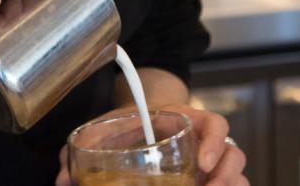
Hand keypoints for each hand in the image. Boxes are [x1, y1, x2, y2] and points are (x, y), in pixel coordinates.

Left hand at [54, 103, 248, 185]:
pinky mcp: (208, 179)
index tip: (202, 161)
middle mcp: (205, 142)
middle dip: (227, 175)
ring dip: (229, 185)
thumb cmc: (131, 126)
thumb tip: (63, 177)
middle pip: (234, 154)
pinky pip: (230, 184)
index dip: (214, 141)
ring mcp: (210, 164)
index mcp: (187, 120)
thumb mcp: (111, 126)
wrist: (141, 125)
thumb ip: (86, 146)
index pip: (215, 124)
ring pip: (236, 174)